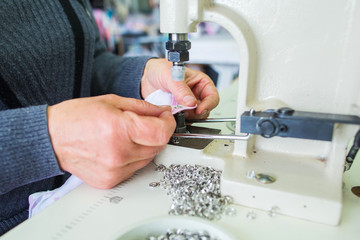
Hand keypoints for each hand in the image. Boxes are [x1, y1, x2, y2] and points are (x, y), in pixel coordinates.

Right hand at [47, 94, 175, 188]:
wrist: (52, 139)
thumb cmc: (77, 118)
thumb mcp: (112, 101)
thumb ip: (143, 107)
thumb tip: (163, 112)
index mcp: (119, 129)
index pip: (161, 133)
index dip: (168, 124)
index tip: (166, 118)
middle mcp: (119, 154)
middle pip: (157, 147)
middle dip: (157, 133)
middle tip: (147, 123)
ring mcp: (115, 170)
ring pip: (148, 158)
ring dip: (146, 146)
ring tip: (129, 135)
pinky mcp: (110, 181)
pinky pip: (135, 169)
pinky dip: (134, 158)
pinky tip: (120, 148)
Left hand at [141, 59, 218, 118]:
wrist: (145, 78)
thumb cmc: (160, 69)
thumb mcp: (171, 75)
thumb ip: (181, 89)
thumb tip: (191, 102)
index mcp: (201, 82)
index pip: (212, 96)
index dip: (208, 104)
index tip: (199, 110)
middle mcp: (196, 94)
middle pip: (205, 109)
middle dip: (196, 112)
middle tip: (185, 111)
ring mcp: (188, 104)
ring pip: (195, 117)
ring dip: (187, 116)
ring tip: (175, 109)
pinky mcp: (179, 111)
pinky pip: (183, 120)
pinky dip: (179, 119)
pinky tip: (172, 112)